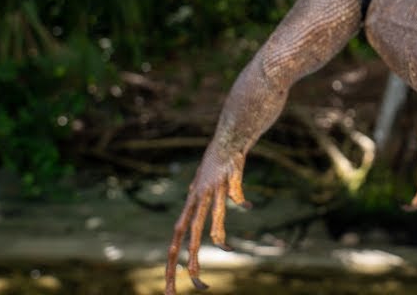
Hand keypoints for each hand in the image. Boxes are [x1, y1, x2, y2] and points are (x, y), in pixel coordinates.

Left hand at [165, 144, 249, 293]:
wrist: (229, 136)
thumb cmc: (219, 162)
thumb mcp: (210, 186)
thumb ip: (214, 202)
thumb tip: (235, 207)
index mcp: (191, 205)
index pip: (176, 238)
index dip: (171, 262)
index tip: (170, 287)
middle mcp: (197, 200)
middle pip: (186, 238)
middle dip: (181, 265)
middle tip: (174, 292)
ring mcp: (211, 189)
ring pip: (205, 222)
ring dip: (208, 243)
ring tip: (205, 269)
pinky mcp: (226, 177)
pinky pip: (232, 194)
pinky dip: (239, 199)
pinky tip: (246, 204)